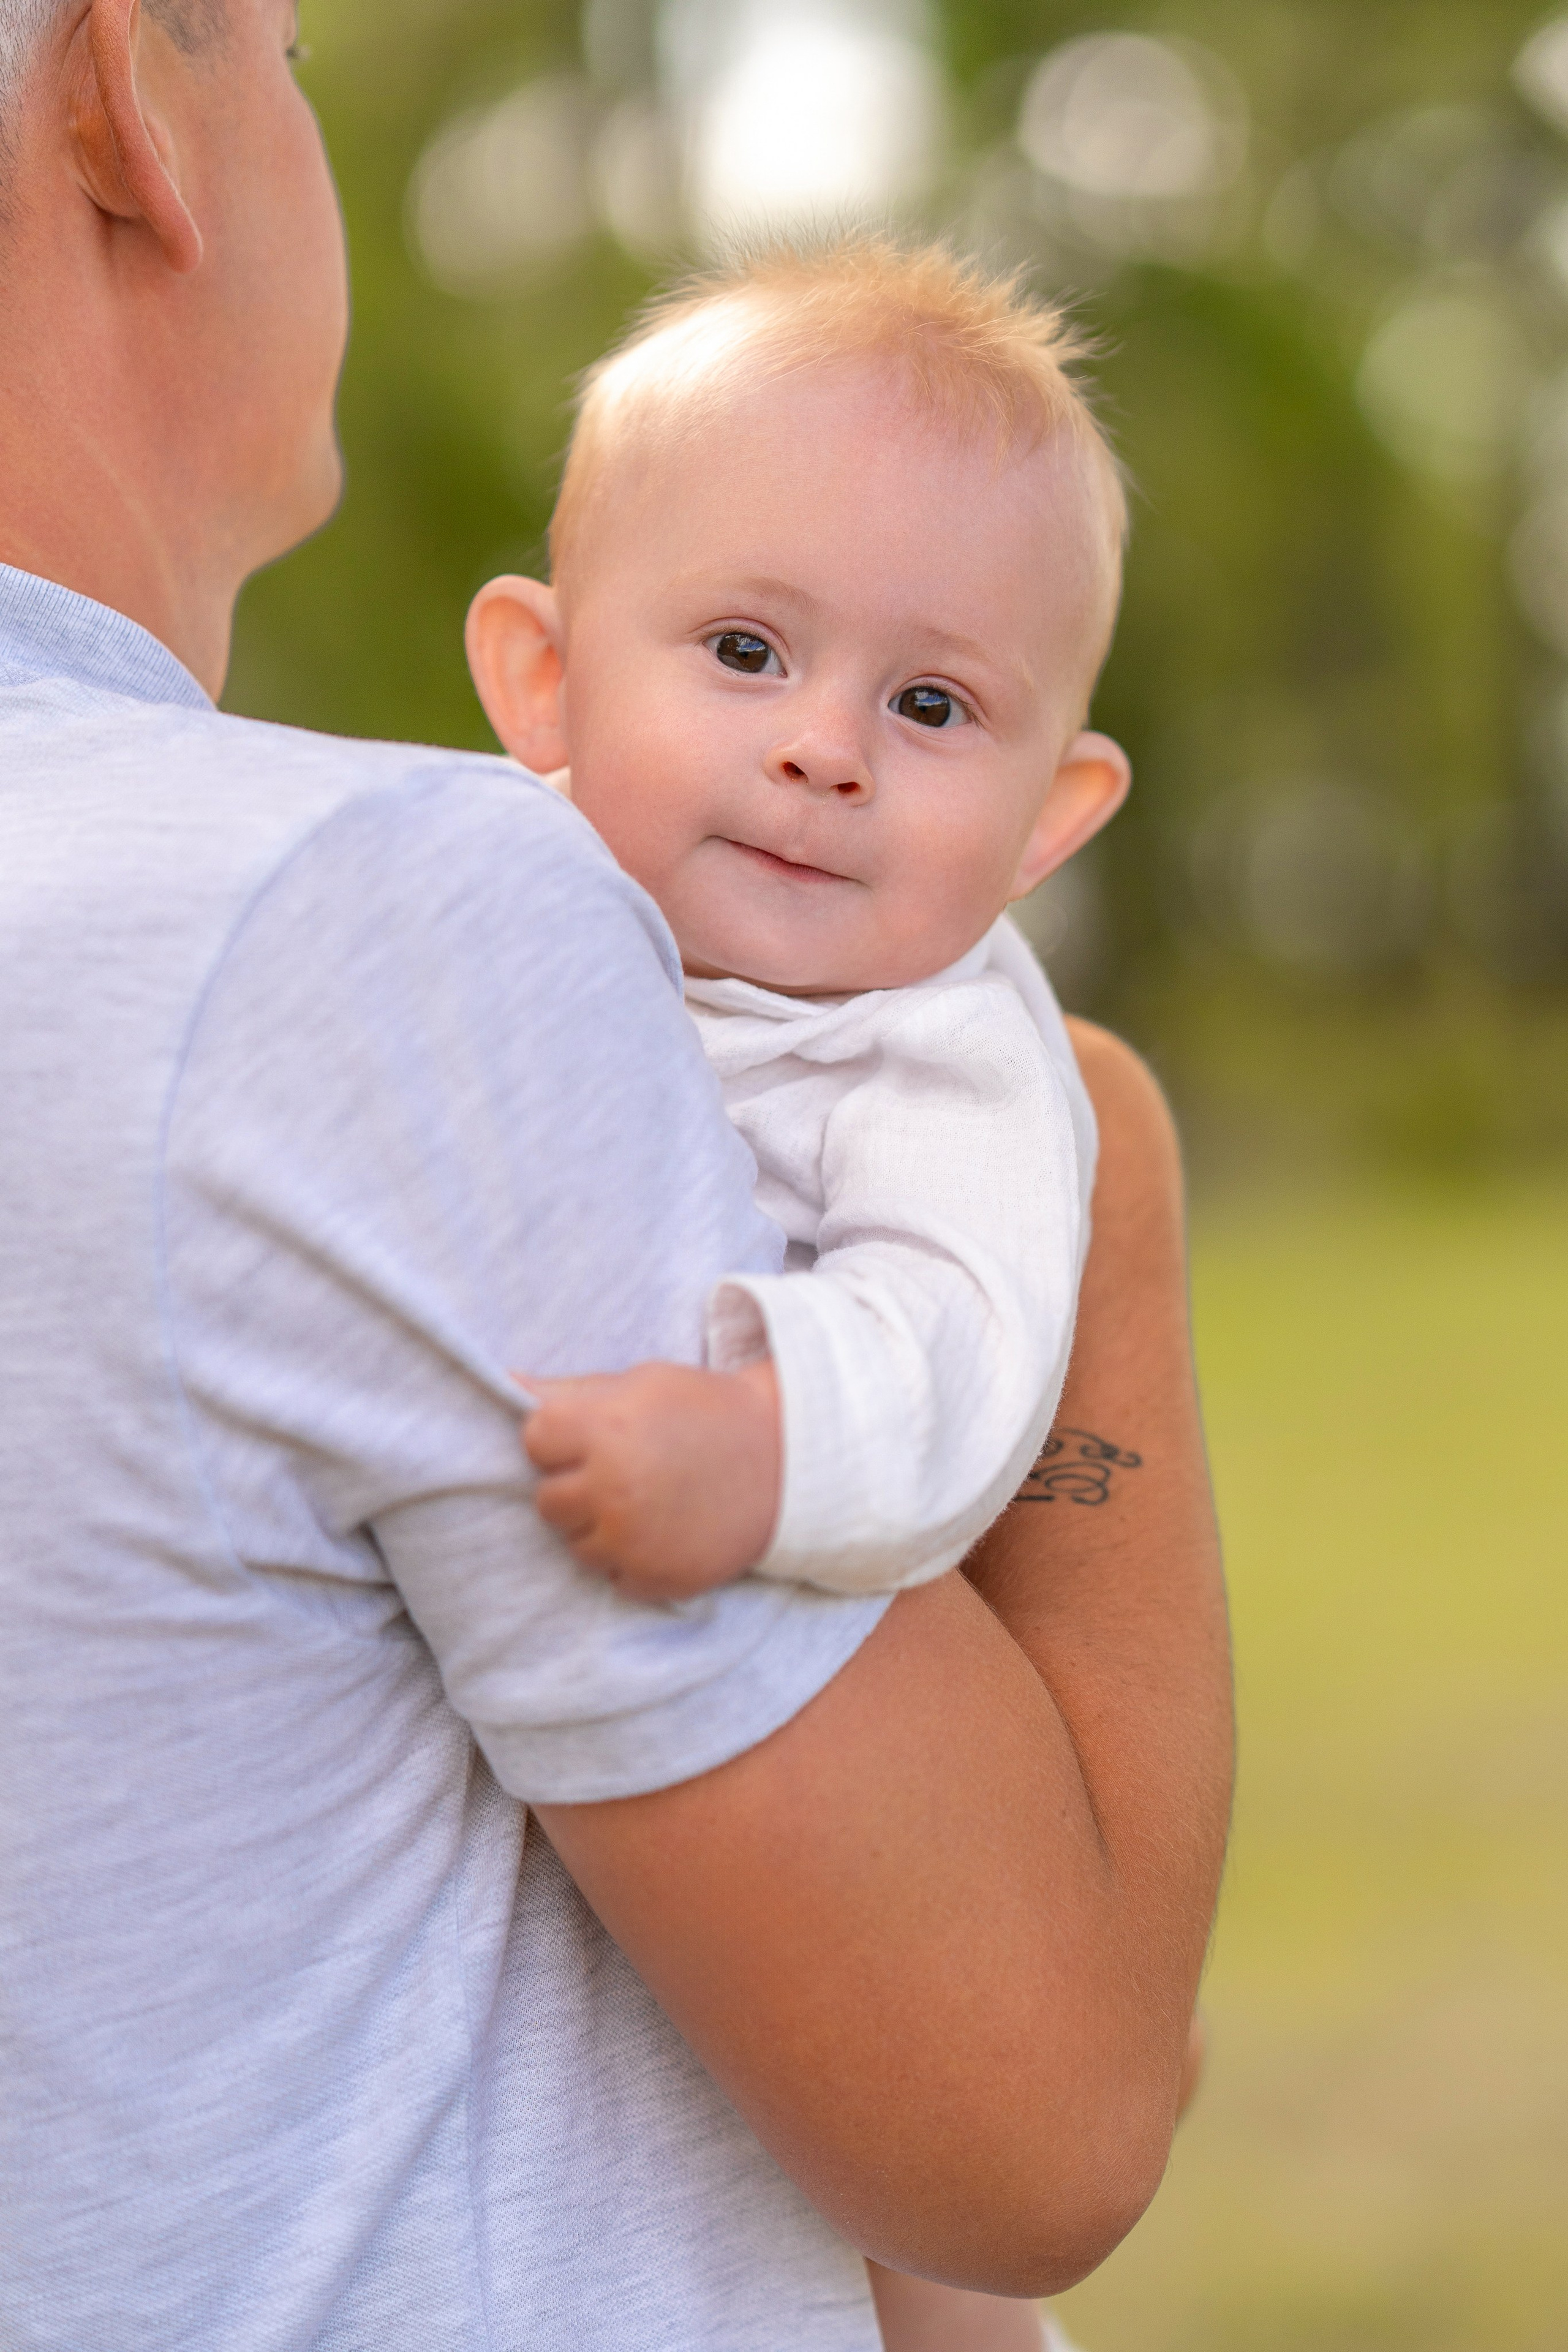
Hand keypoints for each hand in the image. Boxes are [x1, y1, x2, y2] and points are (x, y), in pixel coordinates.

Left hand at [518, 1358, 781, 1599]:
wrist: (785, 1462)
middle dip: (574, 1486)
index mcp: (605, 1428)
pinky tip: (664, 1529)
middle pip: (546, 1500)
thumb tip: (503, 1381)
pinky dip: (631, 1558)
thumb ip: (571, 1391)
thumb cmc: (705, 1412)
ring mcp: (633, 1540)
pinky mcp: (654, 1579)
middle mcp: (612, 1487)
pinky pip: (612, 1575)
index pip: (534, 1440)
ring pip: (575, 1544)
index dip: (559, 1438)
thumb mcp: (642, 1382)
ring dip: (599, 1526)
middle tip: (622, 1470)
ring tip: (646, 1500)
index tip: (590, 1435)